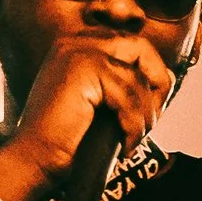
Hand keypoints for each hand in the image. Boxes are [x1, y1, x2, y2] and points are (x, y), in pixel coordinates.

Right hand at [0, 36, 176, 192]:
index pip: (133, 46)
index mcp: (77, 45)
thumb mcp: (100, 103)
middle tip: (150, 120)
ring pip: (138, 78)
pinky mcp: (83, 70)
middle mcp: (75, 41)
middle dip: (156, 85)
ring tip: (133, 139)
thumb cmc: (65, 140)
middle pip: (142, 48)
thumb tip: (167, 76)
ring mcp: (78, 52)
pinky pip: (129, 95)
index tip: (150, 110)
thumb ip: (124, 84)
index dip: (151, 76)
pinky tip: (125, 145)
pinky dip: (134, 124)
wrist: (33, 160)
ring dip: (144, 115)